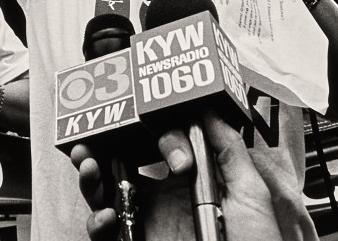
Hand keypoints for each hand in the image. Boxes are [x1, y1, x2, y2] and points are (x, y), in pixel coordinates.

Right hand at [73, 114, 283, 240]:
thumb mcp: (249, 195)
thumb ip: (230, 152)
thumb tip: (211, 109)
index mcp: (188, 185)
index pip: (161, 147)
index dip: (161, 138)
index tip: (174, 154)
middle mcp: (162, 204)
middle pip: (120, 167)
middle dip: (100, 147)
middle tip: (91, 136)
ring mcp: (146, 228)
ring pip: (104, 197)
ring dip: (90, 178)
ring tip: (88, 164)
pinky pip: (103, 238)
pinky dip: (96, 224)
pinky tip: (106, 216)